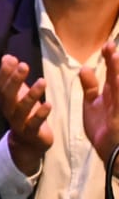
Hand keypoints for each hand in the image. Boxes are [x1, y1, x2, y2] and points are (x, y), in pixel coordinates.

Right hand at [0, 54, 52, 177]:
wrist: (28, 143)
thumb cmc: (26, 114)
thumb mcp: (19, 94)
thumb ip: (13, 77)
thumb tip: (7, 56)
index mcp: (5, 100)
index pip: (0, 84)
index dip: (4, 72)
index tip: (12, 59)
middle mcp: (8, 110)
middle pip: (8, 94)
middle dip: (15, 79)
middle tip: (24, 65)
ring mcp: (19, 122)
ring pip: (22, 108)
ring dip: (31, 94)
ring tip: (43, 81)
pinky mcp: (31, 133)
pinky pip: (34, 124)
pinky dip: (41, 114)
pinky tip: (48, 104)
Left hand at [80, 40, 118, 166]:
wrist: (110, 153)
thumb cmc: (103, 128)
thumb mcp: (93, 104)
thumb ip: (90, 87)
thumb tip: (85, 68)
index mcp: (112, 93)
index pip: (113, 72)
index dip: (110, 59)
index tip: (107, 45)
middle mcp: (118, 97)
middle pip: (117, 77)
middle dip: (115, 62)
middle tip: (110, 46)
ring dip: (117, 74)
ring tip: (114, 58)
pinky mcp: (118, 119)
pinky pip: (118, 103)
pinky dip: (118, 92)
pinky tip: (116, 81)